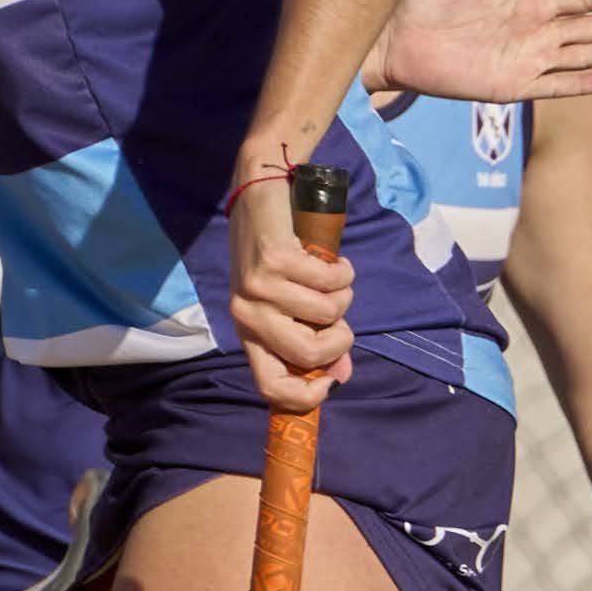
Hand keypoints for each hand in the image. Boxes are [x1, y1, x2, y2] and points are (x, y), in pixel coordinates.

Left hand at [227, 153, 352, 410]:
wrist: (260, 194)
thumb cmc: (279, 255)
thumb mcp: (291, 300)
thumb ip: (315, 337)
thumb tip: (341, 376)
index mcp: (249, 331)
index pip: (269, 387)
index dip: (306, 396)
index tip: (331, 380)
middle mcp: (247, 314)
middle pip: (308, 354)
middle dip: (340, 338)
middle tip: (339, 317)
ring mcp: (259, 287)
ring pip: (327, 312)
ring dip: (343, 294)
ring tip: (331, 277)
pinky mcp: (275, 259)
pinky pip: (330, 281)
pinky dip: (342, 271)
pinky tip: (331, 259)